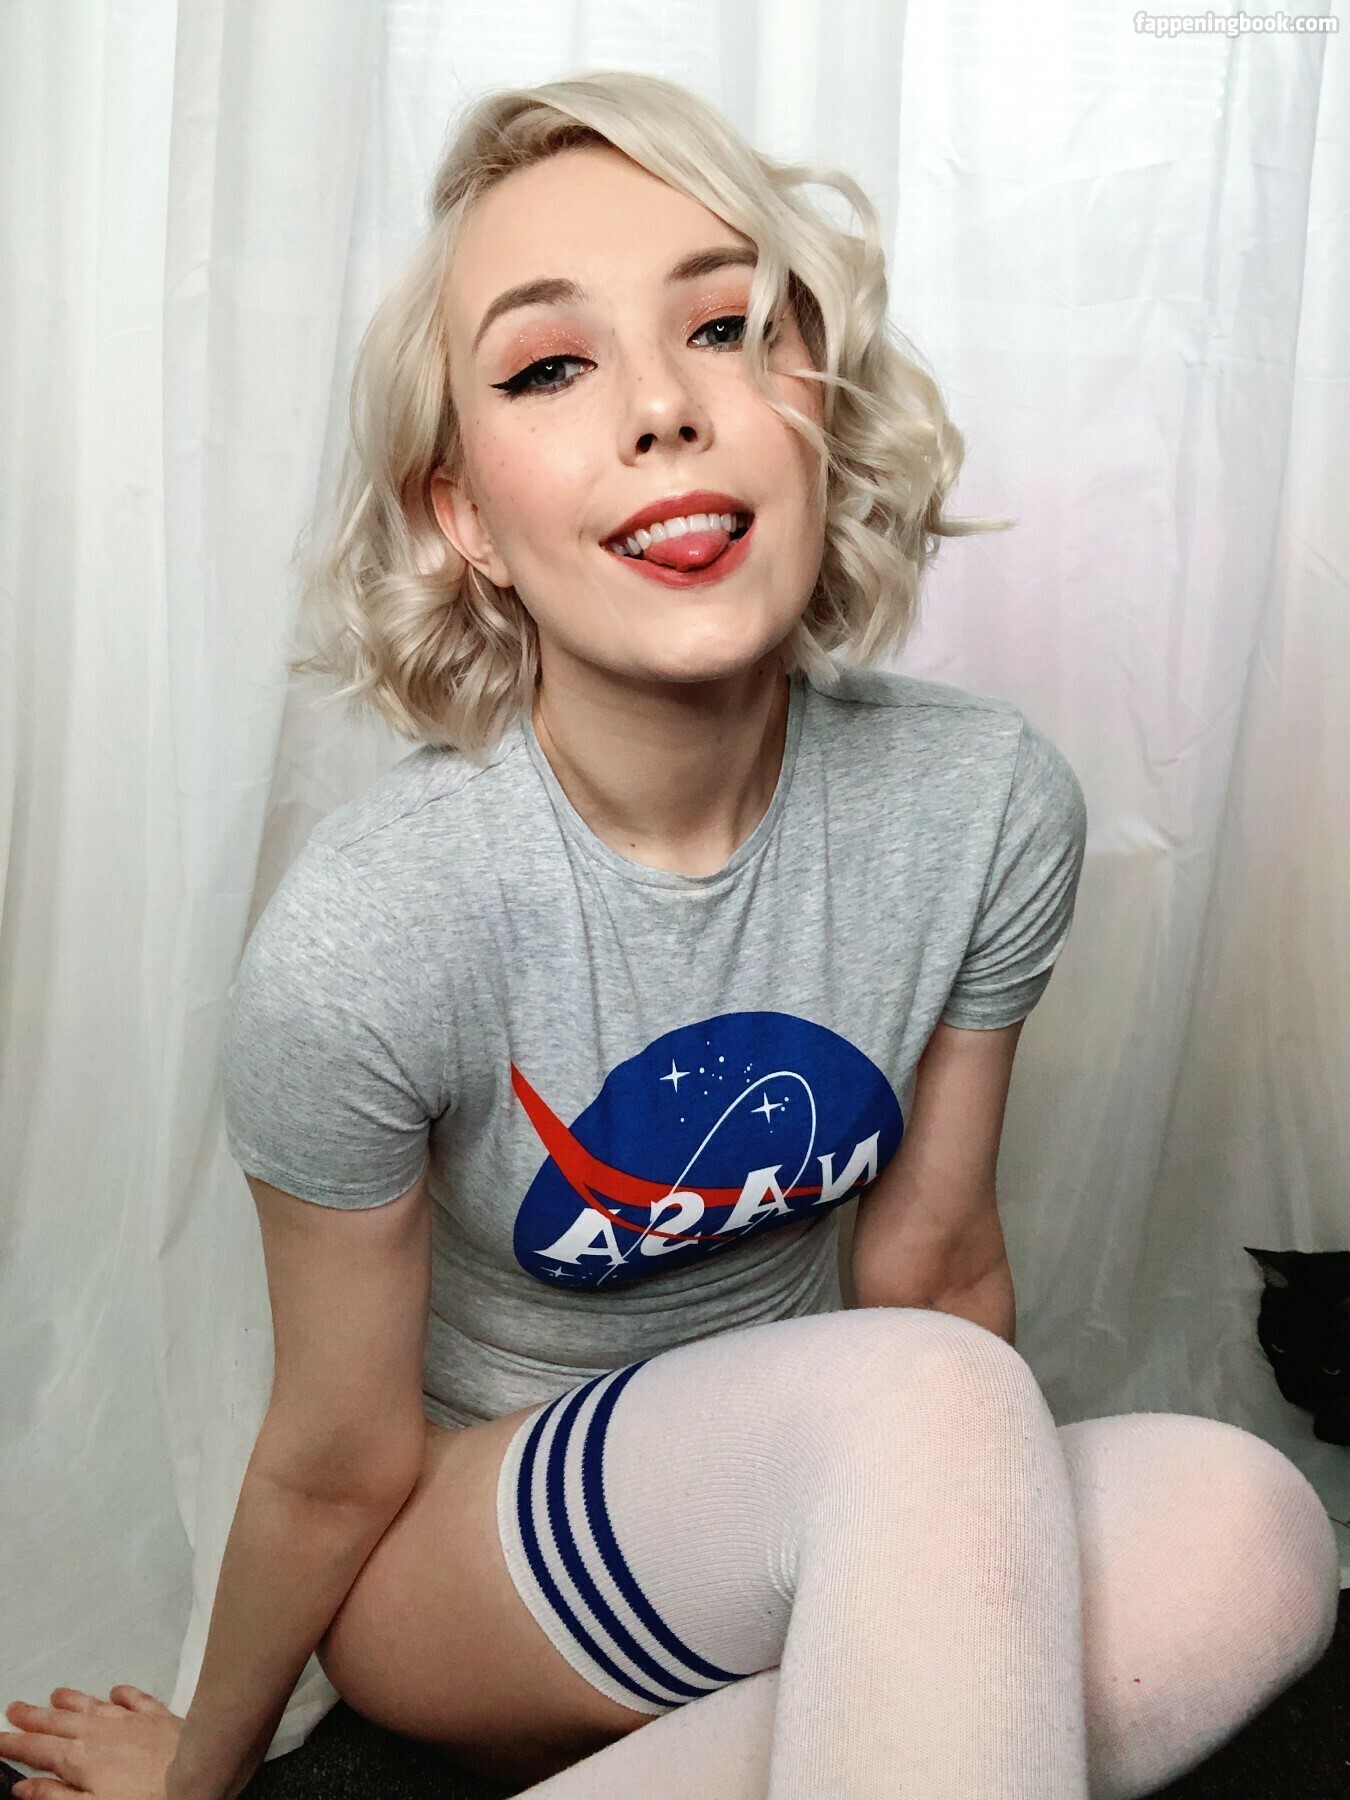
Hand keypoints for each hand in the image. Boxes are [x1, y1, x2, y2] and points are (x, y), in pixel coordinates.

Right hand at [0, 1685, 183, 1798]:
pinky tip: (115, 1691)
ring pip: (93, 1705)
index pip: (38, 1749)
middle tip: (14, 1707)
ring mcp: (131, 1720)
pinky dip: (122, 1694)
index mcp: (80, 1758)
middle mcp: (101, 1732)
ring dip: (72, 1700)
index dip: (14, 1743)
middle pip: (60, 1722)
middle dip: (34, 1717)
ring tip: (55, 1695)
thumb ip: (56, 1796)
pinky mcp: (159, 1715)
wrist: (200, 1772)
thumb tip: (23, 1786)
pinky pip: (135, 1699)